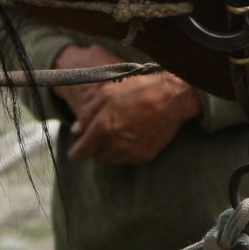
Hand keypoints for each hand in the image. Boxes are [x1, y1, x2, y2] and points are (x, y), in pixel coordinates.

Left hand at [56, 45, 198, 164]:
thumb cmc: (139, 90)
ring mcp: (131, 152)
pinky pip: (128, 159)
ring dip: (111, 150)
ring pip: (112, 159)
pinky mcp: (144, 156)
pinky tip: (134, 135)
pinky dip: (127, 151)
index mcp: (102, 129)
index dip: (76, 151)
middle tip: (106, 130)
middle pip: (96, 157)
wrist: (172, 97)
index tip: (78, 148)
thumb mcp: (107, 93)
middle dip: (97, 146)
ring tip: (121, 131)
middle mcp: (115, 145)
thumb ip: (87, 113)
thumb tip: (76, 130)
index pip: (79, 154)